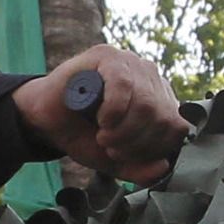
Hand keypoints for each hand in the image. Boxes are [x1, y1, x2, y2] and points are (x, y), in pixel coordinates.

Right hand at [14, 47, 188, 182]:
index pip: (177, 128)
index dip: (153, 150)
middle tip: (110, 148)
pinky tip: (101, 120)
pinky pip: (123, 85)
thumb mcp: (115, 160)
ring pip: (146, 104)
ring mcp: (132, 64)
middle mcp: (151, 79)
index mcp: (159, 100)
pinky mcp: (108, 56)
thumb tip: (163, 167)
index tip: (125, 157)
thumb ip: (140, 167)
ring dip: (123, 131)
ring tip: (103, 136)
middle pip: (163, 118)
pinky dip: (113, 110)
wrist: (46, 119)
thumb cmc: (83, 134)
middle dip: (136, 144)